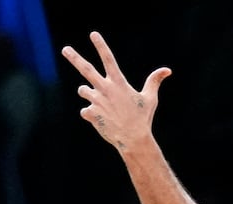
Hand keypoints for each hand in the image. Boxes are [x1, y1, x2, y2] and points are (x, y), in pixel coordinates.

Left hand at [63, 32, 171, 152]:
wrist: (133, 139)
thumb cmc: (142, 118)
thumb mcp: (150, 98)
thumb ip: (154, 81)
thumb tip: (168, 70)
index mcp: (118, 83)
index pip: (108, 59)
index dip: (101, 45)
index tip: (93, 34)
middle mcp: (105, 89)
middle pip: (86, 69)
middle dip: (74, 58)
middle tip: (65, 49)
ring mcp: (97, 101)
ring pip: (83, 90)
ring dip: (88, 93)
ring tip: (100, 103)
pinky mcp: (91, 114)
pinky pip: (85, 110)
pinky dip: (91, 114)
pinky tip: (101, 120)